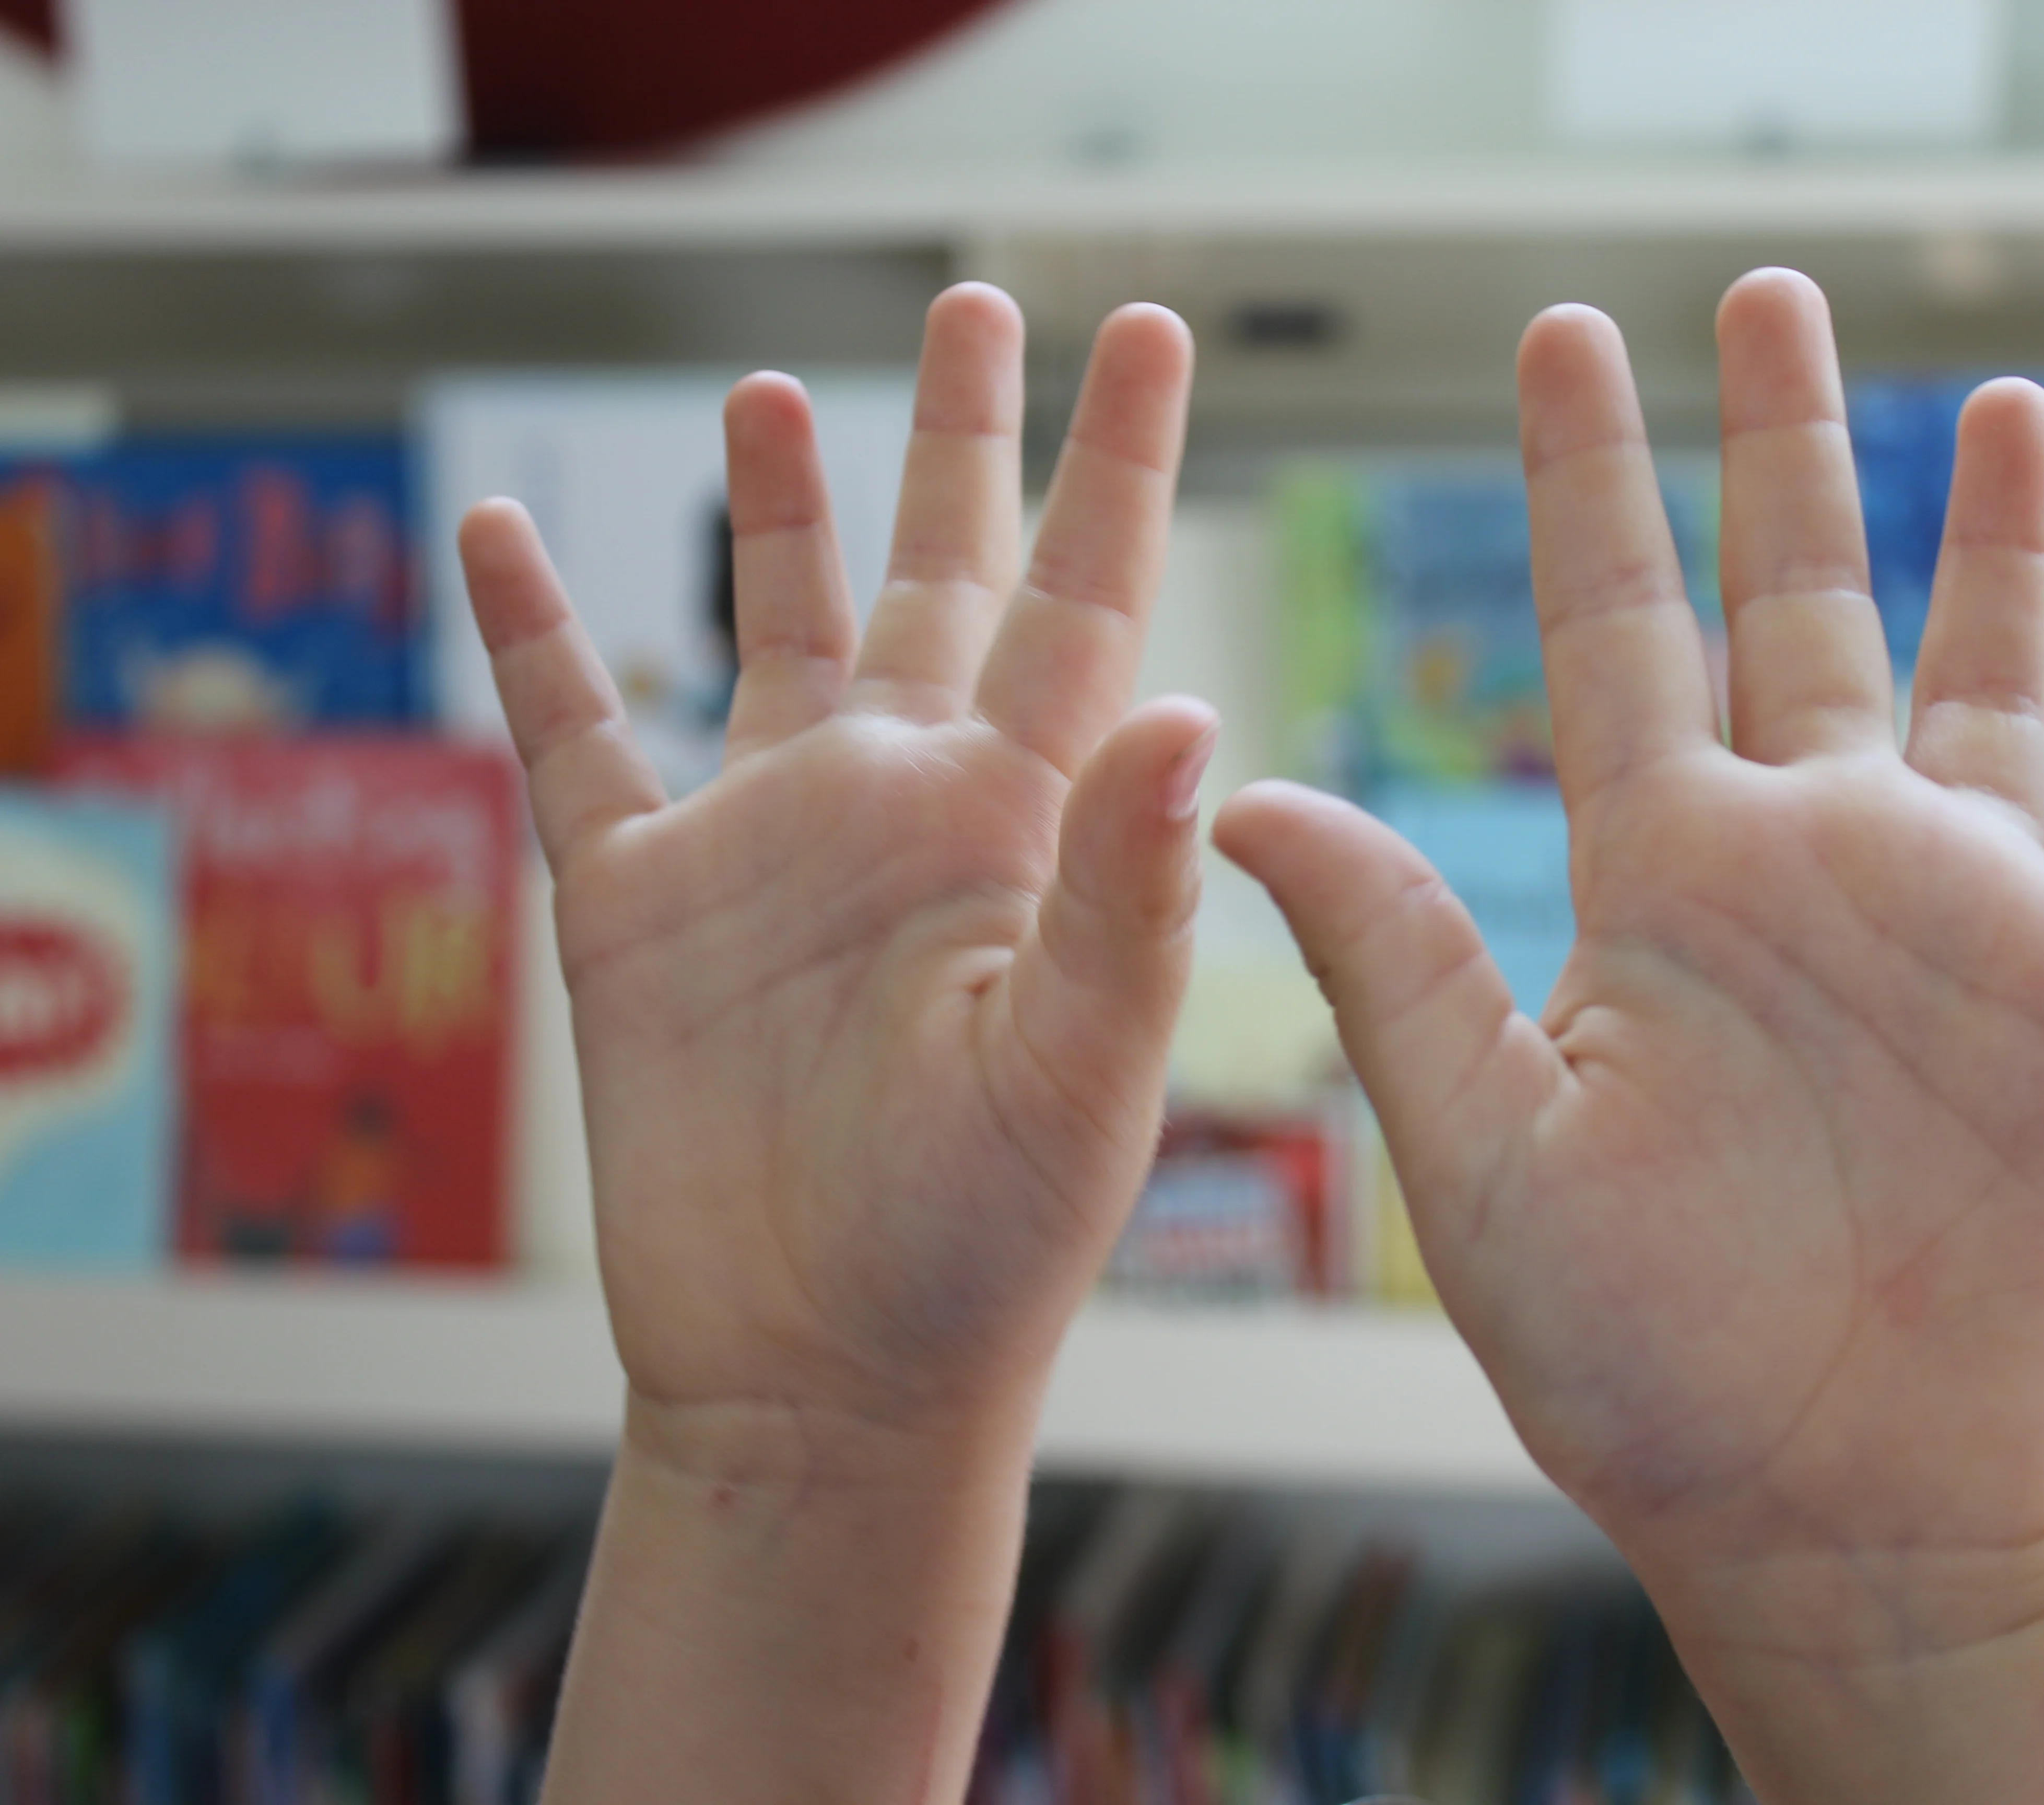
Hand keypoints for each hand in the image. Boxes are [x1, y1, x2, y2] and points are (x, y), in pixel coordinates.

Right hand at [460, 286, 1206, 1455]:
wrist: (826, 1376)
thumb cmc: (982, 1248)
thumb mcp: (1081, 1068)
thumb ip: (1124, 889)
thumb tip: (1187, 701)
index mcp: (1025, 826)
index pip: (1086, 601)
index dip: (1118, 464)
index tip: (1150, 334)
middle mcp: (905, 806)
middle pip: (940, 575)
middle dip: (963, 442)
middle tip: (988, 301)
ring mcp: (771, 848)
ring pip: (776, 631)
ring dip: (778, 513)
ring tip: (778, 390)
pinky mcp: (641, 908)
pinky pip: (576, 741)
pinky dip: (536, 640)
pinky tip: (501, 535)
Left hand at [1216, 271, 2043, 1795]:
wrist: (1840, 1501)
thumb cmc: (1647, 1367)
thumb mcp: (1484, 1152)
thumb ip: (1387, 957)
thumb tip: (1232, 790)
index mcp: (1665, 886)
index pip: (1616, 632)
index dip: (1589, 486)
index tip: (1557, 340)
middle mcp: (1815, 867)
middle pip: (1796, 604)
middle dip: (1782, 448)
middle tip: (1761, 293)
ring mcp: (1974, 919)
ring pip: (1997, 675)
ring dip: (1998, 540)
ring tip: (1999, 398)